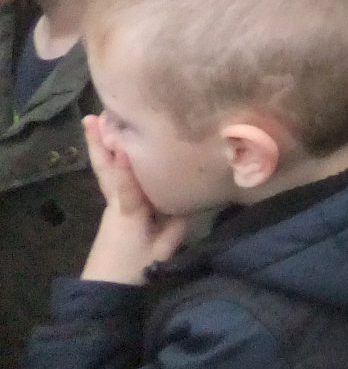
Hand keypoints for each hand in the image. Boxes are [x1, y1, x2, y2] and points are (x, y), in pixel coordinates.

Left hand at [79, 116, 187, 283]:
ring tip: (94, 122)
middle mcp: (117, 204)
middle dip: (100, 143)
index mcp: (130, 213)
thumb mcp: (165, 248)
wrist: (106, 289)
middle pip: (107, 171)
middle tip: (92, 117)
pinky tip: (114, 149)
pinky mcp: (114, 209)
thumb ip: (179, 220)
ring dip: (100, 146)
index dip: (126, 168)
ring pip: (106, 172)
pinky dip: (109, 160)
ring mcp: (112, 205)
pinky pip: (111, 179)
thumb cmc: (136, 267)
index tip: (123, 147)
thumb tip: (196, 191)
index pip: (127, 188)